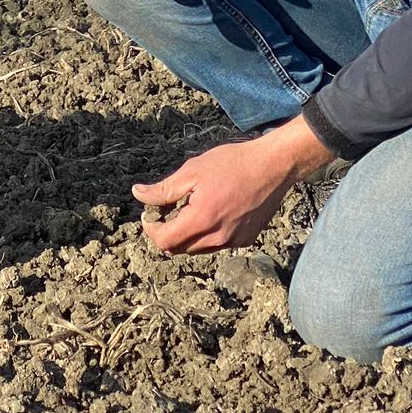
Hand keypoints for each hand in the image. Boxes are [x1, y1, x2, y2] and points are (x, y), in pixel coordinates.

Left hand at [134, 117, 334, 254]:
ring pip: (198, 249)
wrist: (274, 166)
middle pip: (179, 249)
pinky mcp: (246, 240)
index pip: (164, 241)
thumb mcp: (192, 171)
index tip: (150, 214)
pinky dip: (207, 234)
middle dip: (167, 232)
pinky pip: (217, 244)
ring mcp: (234, 241)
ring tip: (188, 209)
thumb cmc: (233, 163)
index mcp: (202, 220)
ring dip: (186, 235)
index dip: (151, 229)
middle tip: (166, 210)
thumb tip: (138, 194)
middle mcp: (218, 238)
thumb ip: (163, 189)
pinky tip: (211, 212)